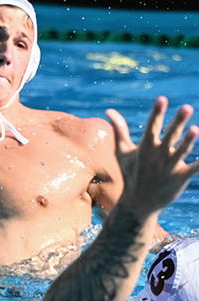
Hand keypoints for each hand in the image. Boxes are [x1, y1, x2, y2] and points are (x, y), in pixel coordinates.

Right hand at [106, 96, 198, 216]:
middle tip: (187, 107)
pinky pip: (194, 169)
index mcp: (145, 147)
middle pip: (170, 135)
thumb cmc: (130, 172)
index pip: (152, 126)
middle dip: (178, 121)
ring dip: (189, 141)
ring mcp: (170, 167)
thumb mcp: (122, 151)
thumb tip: (109, 110)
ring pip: (182, 151)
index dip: (157, 112)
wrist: (138, 202)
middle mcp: (158, 155)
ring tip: (196, 129)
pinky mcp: (180, 178)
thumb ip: (119, 129)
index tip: (162, 99)